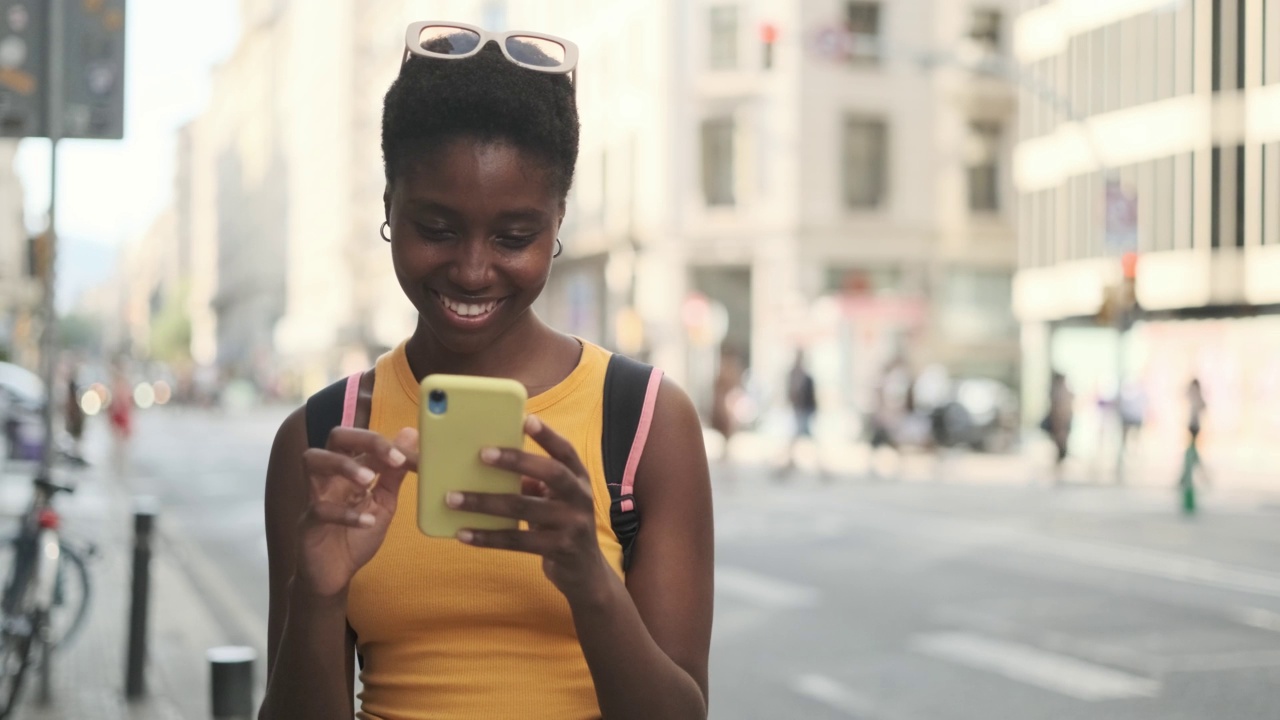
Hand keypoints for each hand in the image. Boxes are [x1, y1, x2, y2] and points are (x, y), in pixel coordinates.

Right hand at [295, 427, 418, 598]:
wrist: (335, 572)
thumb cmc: (357, 533)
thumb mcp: (384, 502)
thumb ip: (394, 473)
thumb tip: (411, 435)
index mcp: (350, 469)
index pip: (365, 440)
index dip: (391, 443)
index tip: (414, 457)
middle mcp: (331, 475)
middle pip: (336, 437)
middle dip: (364, 439)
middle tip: (393, 457)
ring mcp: (315, 496)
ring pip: (314, 461)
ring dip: (344, 465)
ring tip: (369, 480)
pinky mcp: (308, 522)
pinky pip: (319, 509)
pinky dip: (345, 514)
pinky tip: (367, 522)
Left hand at [446, 415, 609, 602]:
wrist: (586, 572)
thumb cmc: (560, 525)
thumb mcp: (554, 499)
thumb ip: (532, 482)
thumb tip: (486, 463)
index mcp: (579, 479)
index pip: (565, 451)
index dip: (548, 435)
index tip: (526, 419)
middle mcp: (580, 498)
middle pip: (551, 473)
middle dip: (517, 461)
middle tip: (482, 454)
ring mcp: (572, 525)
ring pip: (525, 509)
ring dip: (485, 502)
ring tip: (453, 498)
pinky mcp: (559, 550)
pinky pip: (516, 542)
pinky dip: (487, 537)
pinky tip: (463, 533)